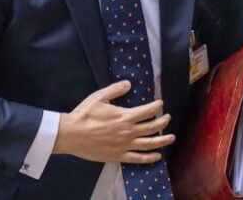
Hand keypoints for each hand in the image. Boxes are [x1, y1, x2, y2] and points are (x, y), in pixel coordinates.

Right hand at [52, 80, 174, 163]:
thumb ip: (116, 90)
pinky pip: (138, 158)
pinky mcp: (118, 156)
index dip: (156, 107)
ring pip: (149, 144)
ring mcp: (124, 145)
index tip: (160, 104)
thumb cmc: (84, 114)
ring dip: (162, 140)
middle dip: (163, 122)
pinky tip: (157, 156)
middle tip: (168, 118)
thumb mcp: (99, 97)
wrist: (72, 134)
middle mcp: (128, 131)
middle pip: (152, 127)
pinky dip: (150, 158)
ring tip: (171, 137)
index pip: (147, 111)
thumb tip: (129, 84)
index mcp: (124, 116)